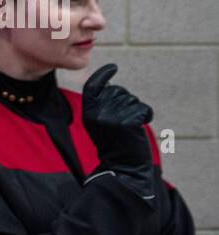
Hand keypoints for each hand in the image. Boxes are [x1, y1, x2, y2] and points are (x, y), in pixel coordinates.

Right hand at [81, 64, 155, 200]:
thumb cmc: (113, 144)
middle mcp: (97, 113)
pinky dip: (146, 115)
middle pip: (118, 91)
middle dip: (126, 101)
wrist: (122, 167)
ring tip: (130, 126)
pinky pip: (143, 109)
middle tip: (123, 120)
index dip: (103, 74)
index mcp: (88, 112)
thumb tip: (109, 84)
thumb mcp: (99, 123)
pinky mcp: (128, 122)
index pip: (93, 86)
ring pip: (132, 99)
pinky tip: (139, 127)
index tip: (113, 67)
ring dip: (136, 109)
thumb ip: (101, 104)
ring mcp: (112, 117)